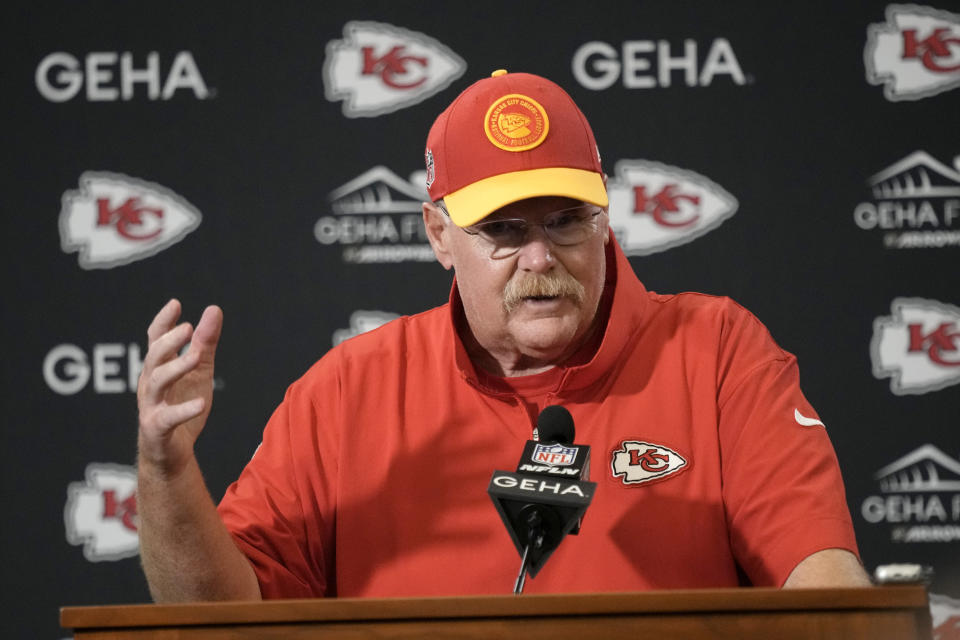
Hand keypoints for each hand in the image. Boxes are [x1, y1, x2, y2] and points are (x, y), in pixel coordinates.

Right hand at [137, 299, 222, 477]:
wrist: (172, 453)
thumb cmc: (182, 406)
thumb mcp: (199, 371)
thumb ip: (205, 343)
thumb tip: (214, 309)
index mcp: (158, 368)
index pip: (155, 340)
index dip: (163, 322)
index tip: (176, 304)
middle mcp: (150, 384)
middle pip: (154, 358)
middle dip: (168, 342)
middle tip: (187, 328)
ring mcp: (151, 406)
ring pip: (157, 383)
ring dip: (176, 368)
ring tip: (195, 357)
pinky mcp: (156, 429)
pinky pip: (168, 418)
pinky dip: (184, 410)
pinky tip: (201, 402)